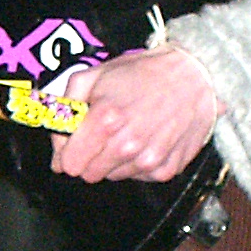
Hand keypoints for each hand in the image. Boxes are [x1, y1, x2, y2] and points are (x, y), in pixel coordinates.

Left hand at [51, 47, 219, 183]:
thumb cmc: (143, 73)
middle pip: (90, 174)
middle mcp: (127, 144)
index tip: (74, 144)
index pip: (70, 164)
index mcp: (104, 119)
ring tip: (130, 131)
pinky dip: (139, 162)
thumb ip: (65, 109)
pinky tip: (148, 139)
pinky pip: (140, 177)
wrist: (194, 75)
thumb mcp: (94, 76)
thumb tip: (57, 149)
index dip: (67, 154)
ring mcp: (149, 159)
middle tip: (105, 133)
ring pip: (114, 176)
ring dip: (116, 159)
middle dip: (91, 156)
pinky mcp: (167, 168)